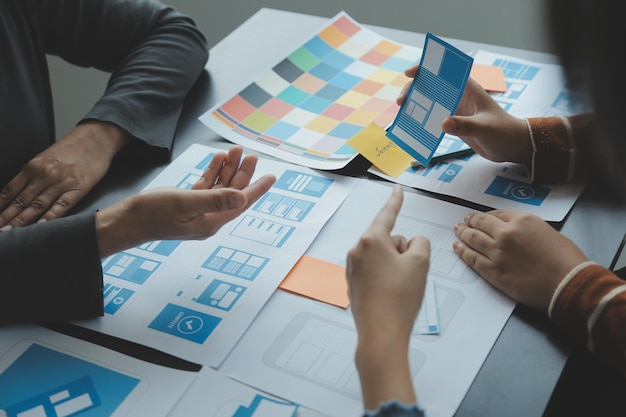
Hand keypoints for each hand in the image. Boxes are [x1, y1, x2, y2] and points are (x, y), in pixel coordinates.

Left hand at [0, 121, 128, 229]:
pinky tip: (41, 226)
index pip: (10, 191)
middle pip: (21, 200)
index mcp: (33, 166)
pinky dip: (50, 217)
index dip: (0, 206)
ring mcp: (61, 182)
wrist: (96, 137)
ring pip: (37, 205)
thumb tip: (20, 192)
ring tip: (12, 233)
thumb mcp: (47, 157)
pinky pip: (62, 205)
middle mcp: (44, 174)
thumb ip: (34, 174)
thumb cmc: (73, 148)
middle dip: (7, 217)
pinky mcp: (79, 188)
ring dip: (22, 221)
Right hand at [96, 146, 275, 256]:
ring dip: (227, 169)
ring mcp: (198, 212)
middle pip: (232, 193)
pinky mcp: (187, 204)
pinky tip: (217, 159)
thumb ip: (215, 199)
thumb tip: (242, 197)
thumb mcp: (186, 203)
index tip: (272, 176)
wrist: (127, 221)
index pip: (241, 203)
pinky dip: (212, 172)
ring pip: (220, 187)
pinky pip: (206, 186)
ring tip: (234, 151)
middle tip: (251, 155)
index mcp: (211, 222)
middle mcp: (208, 218)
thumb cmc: (153, 214)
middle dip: (242, 173)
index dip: (257, 188)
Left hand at [347, 184, 429, 408]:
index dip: (396, 200)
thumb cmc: (399, 297)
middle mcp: (357, 250)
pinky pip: (376, 272)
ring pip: (383, 257)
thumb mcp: (420, 263)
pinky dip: (386, 278)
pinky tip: (390, 296)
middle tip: (409, 275)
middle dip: (402, 252)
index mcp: (371, 240)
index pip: (387, 214)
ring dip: (395, 266)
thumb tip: (410, 245)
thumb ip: (419, 243)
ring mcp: (353, 268)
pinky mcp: (353, 283)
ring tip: (399, 288)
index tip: (397, 188)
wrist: (381, 333)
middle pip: (389, 240)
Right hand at [397, 65, 531, 163]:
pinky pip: (433, 118)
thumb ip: (465, 126)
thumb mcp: (484, 128)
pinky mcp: (453, 122)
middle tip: (401, 101)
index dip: (426, 68)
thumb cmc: (503, 132)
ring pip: (429, 101)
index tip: (410, 73)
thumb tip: (442, 124)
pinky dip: (421, 119)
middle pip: (431, 86)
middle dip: (414, 90)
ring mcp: (455, 109)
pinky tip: (411, 125)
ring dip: (415, 104)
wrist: (510, 147)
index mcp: (468, 88)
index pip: (444, 72)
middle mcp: (459, 95)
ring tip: (402, 111)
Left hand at [453, 209, 587, 310]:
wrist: (567, 283)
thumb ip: (528, 229)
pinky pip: (471, 258)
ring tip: (456, 230)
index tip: (480, 217)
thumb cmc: (566, 260)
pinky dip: (462, 251)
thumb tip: (516, 233)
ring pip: (472, 238)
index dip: (486, 215)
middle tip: (463, 221)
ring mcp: (496, 252)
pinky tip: (457, 247)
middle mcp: (506, 233)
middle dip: (470, 221)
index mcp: (522, 220)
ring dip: (462, 233)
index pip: (497, 214)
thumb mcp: (549, 232)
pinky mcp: (492, 271)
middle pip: (481, 223)